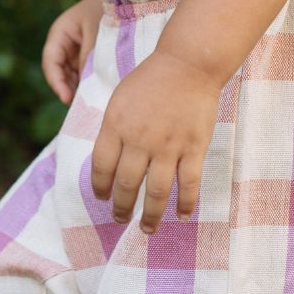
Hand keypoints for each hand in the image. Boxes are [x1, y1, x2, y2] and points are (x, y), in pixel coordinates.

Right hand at [41, 0, 103, 103]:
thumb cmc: (109, 9)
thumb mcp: (98, 34)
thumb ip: (89, 60)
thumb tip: (86, 88)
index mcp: (60, 32)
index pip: (51, 62)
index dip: (56, 82)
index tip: (67, 99)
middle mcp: (65, 42)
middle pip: (60, 72)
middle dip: (68, 88)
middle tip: (82, 106)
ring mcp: (78, 48)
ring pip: (73, 74)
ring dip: (80, 87)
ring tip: (93, 101)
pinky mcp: (91, 53)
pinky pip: (86, 71)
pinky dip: (91, 81)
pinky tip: (101, 91)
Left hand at [90, 51, 220, 231]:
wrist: (187, 64)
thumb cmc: (150, 80)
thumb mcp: (119, 100)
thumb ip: (113, 130)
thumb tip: (107, 161)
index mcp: (116, 125)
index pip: (101, 166)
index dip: (100, 187)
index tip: (102, 198)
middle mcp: (139, 139)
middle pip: (126, 183)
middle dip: (121, 206)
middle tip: (119, 218)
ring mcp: (168, 145)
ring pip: (156, 191)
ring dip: (150, 215)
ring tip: (147, 229)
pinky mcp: (193, 147)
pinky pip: (188, 183)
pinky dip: (185, 203)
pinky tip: (182, 215)